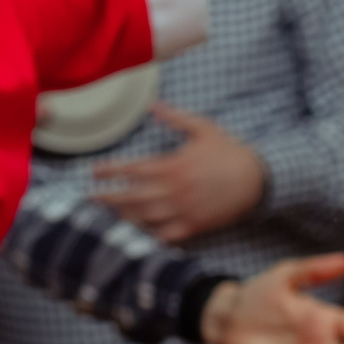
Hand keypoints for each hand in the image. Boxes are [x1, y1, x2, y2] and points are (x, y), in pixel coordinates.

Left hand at [90, 105, 267, 241]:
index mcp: (172, 165)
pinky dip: (147, 237)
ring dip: (120, 218)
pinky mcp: (192, 226)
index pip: (131, 169)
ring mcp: (182, 210)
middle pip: (130, 196)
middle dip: (106, 198)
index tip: (93, 172)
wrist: (257, 179)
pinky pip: (164, 235)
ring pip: (143, 218)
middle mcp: (173, 190)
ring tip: (102, 218)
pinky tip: (132, 238)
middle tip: (87, 199)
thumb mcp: (203, 128)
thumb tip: (153, 106)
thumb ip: (175, 118)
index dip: (110, 171)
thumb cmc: (228, 151)